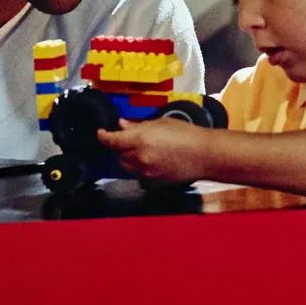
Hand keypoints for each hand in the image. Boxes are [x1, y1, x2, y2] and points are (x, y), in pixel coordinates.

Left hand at [98, 118, 217, 183]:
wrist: (205, 154)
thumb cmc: (185, 133)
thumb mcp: (160, 123)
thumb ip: (138, 126)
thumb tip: (122, 125)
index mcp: (139, 140)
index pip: (111, 141)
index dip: (103, 136)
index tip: (100, 132)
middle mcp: (139, 158)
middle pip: (118, 155)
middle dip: (119, 147)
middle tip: (126, 138)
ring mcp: (147, 172)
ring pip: (127, 167)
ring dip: (127, 158)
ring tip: (138, 149)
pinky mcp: (155, 182)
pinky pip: (140, 175)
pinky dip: (139, 168)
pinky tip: (150, 160)